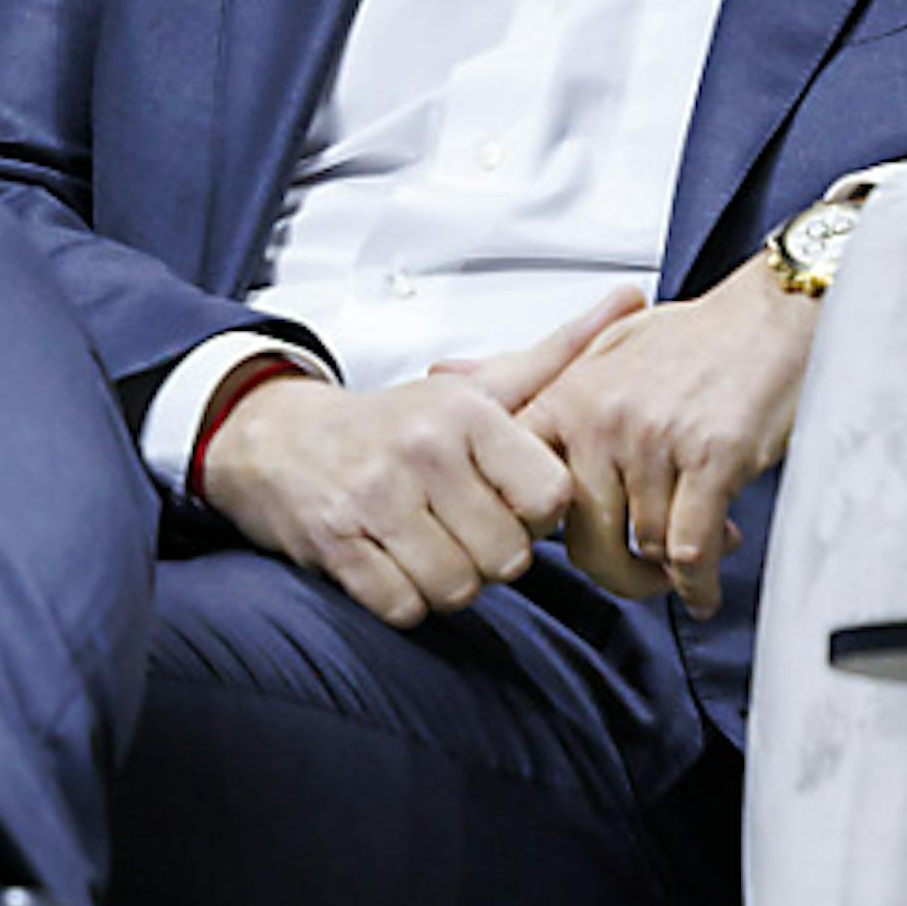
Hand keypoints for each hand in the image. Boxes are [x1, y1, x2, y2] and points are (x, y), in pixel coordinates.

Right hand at [199, 288, 642, 628]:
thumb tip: (634, 298)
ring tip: (426, 547)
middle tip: (459, 528)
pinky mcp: (335, 541)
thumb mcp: (475, 389)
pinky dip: (402, 599)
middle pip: (508, 558)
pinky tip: (389, 563)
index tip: (504, 500)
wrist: (273, 437)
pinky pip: (403, 607)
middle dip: (489, 557)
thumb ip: (557, 356)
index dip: (534, 515)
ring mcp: (373, 497)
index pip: (551, 498)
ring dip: (446, 583)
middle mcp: (421, 449)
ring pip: (458, 589)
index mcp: (465, 412)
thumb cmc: (392, 423)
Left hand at [508, 256, 816, 617]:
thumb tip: (444, 375)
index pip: (521, 488)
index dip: (538, 533)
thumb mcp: (598, 347)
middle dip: (615, 572)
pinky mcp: (712, 460)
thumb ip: (523, 375)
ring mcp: (655, 442)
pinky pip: (692, 548)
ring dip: (667, 572)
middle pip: (582, 540)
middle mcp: (602, 421)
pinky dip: (699, 581)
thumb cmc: (693, 338)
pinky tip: (705, 587)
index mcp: (568, 397)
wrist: (774, 317)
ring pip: (644, 547)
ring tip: (688, 567)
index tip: (564, 546)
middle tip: (639, 576)